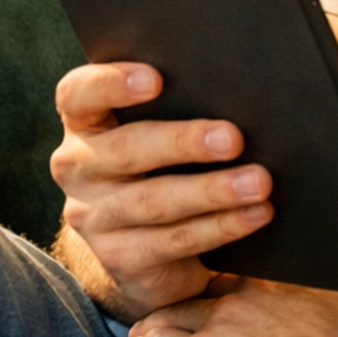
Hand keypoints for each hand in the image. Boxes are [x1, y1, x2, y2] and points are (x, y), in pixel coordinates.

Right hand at [51, 62, 274, 316]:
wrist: (136, 247)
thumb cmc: (157, 167)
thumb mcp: (154, 135)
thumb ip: (177, 109)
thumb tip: (238, 93)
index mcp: (84, 124)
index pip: (78, 95)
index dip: (110, 84)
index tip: (156, 79)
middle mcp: (78, 168)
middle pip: (126, 150)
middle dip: (183, 143)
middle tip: (233, 138)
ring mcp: (93, 216)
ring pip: (154, 201)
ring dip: (212, 191)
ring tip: (259, 182)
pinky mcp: (119, 257)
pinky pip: (174, 240)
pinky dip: (221, 226)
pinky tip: (256, 214)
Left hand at [124, 277, 337, 336]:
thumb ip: (324, 304)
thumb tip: (324, 303)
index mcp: (279, 287)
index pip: (239, 279)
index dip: (223, 291)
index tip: (218, 299)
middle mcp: (244, 298)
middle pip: (202, 295)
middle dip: (185, 304)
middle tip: (174, 315)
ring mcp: (217, 325)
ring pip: (173, 315)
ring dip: (155, 324)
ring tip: (143, 334)